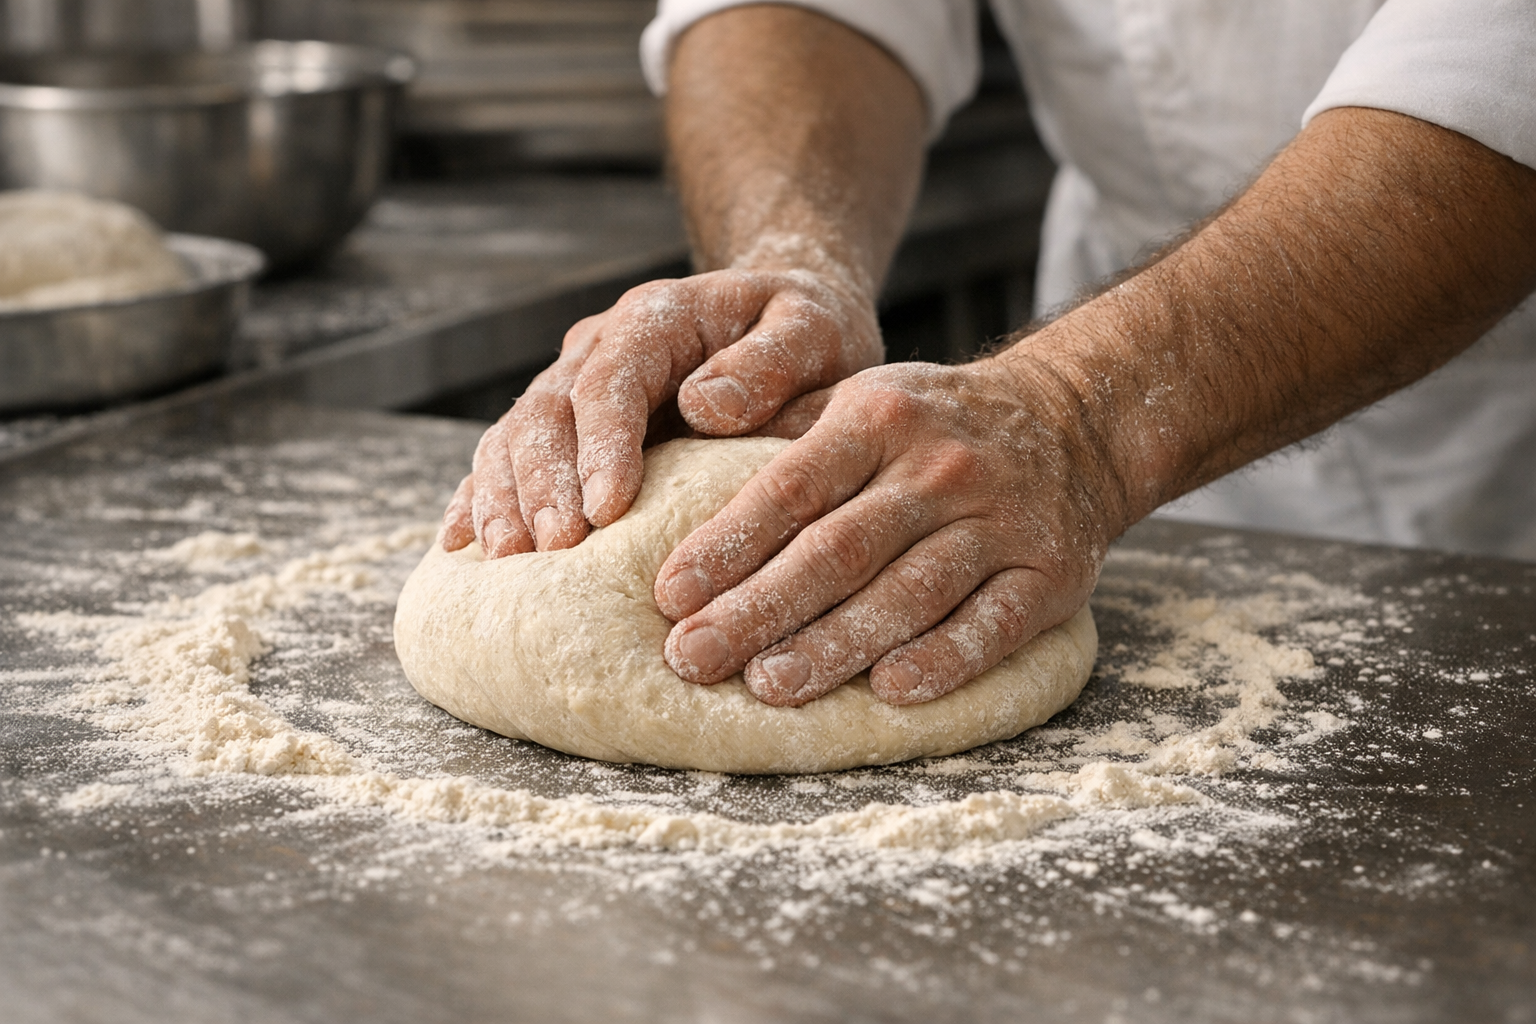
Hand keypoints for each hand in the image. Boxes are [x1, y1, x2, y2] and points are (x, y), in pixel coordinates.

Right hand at [439, 267, 881, 556]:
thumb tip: (703, 406)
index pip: (612, 379)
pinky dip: (482, 498)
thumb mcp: (813, 331)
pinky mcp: (567, 428)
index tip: (605, 507)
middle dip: (544, 482)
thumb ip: (770, 363)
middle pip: (549, 411)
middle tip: (554, 549)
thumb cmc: (809, 337)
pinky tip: (462, 545)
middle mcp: (601, 347)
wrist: (788, 330)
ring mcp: (574, 386)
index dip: (601, 443)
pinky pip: (507, 459)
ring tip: (509, 560)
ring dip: (506, 497)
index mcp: (658, 319)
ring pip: (515, 436)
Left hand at [653, 358, 1125, 705]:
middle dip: (759, 608)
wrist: (1074, 421)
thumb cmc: (933, 425)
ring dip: (837, 645)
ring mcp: (1000, 522)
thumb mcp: (863, 400)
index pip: (790, 488)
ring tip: (770, 686)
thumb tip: (684, 438)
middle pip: (839, 549)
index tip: (670, 595)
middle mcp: (939, 467)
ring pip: (910, 593)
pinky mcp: (1050, 574)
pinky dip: (945, 659)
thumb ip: (782, 428)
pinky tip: (890, 692)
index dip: (727, 544)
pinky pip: (994, 624)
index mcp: (878, 417)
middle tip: (692, 658)